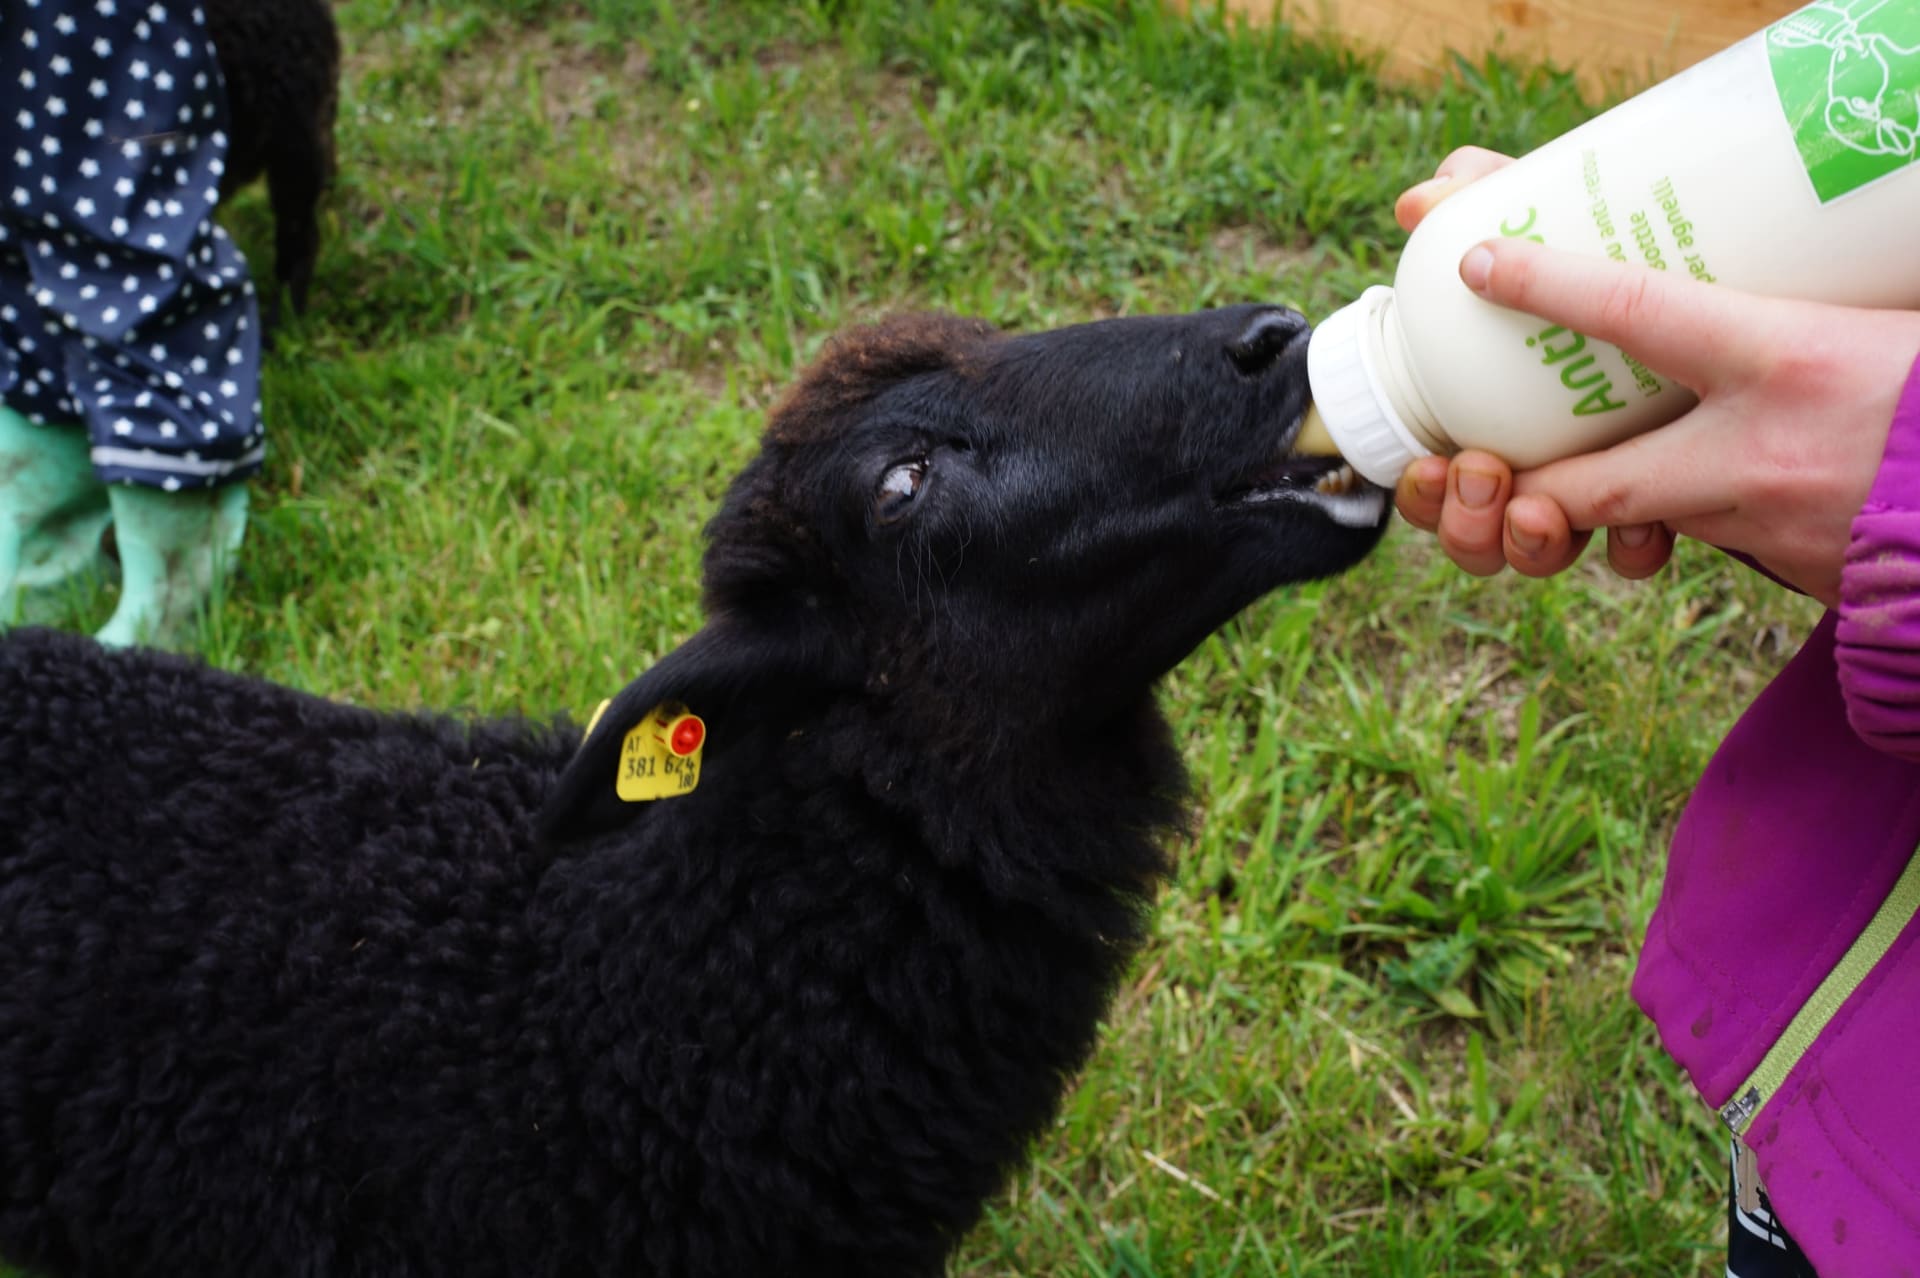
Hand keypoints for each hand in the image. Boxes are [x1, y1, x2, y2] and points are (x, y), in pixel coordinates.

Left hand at [1388, 150, 1919, 604]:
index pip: (1638, 313)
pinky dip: (1689, 521)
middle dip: (1531, 484)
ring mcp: (1769, 527)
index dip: (1549, 287)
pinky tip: (1695, 493)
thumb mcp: (1895, 320)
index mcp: (1791, 362)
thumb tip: (1779, 241)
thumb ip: (1820, 296)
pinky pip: (1713, 543)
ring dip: (1607, 505)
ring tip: (1568, 478)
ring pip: (1647, 523)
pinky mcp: (1792, 572)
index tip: (1479, 264)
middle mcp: (1760, 454)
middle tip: (1483, 463)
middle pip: (1596, 483)